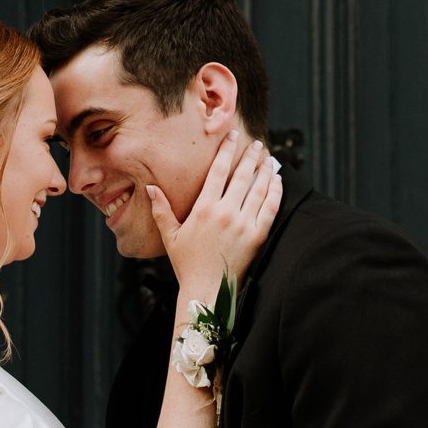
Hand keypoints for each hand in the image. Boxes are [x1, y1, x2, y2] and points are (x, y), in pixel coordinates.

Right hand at [149, 127, 280, 309]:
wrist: (208, 291)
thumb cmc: (187, 264)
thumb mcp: (170, 236)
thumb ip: (161, 209)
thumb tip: (150, 187)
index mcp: (203, 208)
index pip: (219, 170)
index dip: (227, 150)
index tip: (233, 136)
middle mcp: (224, 213)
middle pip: (241, 175)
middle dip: (250, 155)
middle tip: (256, 143)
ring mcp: (243, 224)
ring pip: (258, 189)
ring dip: (264, 169)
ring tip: (268, 157)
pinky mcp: (257, 237)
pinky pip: (270, 208)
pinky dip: (275, 192)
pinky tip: (276, 180)